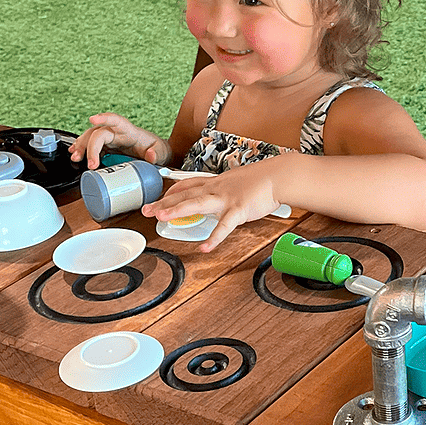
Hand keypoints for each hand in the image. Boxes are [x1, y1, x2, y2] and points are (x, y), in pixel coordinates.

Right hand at [70, 113, 170, 169]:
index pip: (116, 120)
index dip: (104, 118)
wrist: (156, 154)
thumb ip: (158, 153)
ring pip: (91, 137)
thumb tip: (151, 155)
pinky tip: (75, 153)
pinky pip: (91, 145)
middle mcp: (117, 132)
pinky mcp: (107, 146)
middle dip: (90, 146)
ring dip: (81, 146)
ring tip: (76, 157)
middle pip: (98, 133)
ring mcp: (111, 139)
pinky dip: (82, 149)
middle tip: (90, 163)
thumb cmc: (157, 150)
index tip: (93, 119)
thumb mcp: (162, 152)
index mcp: (130, 131)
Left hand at [141, 160, 280, 251]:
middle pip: (186, 194)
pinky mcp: (239, 210)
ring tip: (161, 217)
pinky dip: (214, 238)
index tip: (162, 197)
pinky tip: (205, 247)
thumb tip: (223, 196)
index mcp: (217, 183)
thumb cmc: (263, 179)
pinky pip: (224, 226)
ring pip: (197, 203)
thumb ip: (227, 189)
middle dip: (164, 202)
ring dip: (177, 210)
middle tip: (146, 210)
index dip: (173, 191)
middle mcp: (217, 189)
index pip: (189, 184)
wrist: (279, 176)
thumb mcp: (238, 180)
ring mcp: (227, 199)